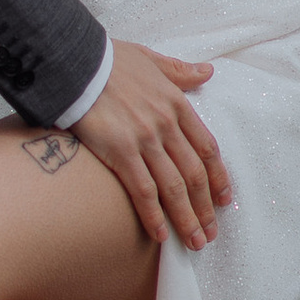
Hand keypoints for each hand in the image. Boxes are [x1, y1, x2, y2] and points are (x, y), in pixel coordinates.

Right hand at [73, 43, 233, 248]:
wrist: (75, 61)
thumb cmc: (108, 59)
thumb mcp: (150, 58)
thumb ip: (179, 70)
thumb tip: (207, 71)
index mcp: (176, 104)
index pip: (207, 148)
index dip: (218, 177)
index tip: (224, 200)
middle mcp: (166, 124)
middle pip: (194, 174)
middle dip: (205, 208)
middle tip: (210, 232)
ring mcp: (145, 139)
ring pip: (174, 187)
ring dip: (186, 218)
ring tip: (194, 241)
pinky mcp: (120, 151)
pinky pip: (143, 190)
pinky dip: (153, 214)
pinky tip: (160, 234)